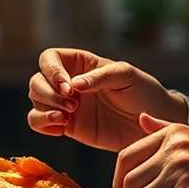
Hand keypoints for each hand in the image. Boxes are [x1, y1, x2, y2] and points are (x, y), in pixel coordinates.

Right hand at [26, 48, 187, 151]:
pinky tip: (61, 129)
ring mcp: (65, 104)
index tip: (68, 87)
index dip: (51, 71)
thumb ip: (99, 77)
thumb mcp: (126, 76)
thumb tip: (74, 85)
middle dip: (48, 94)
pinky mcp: (67, 126)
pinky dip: (42, 125)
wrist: (153, 123)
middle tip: (72, 106)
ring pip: (35, 102)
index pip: (49, 59)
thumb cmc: (143, 92)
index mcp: (80, 63)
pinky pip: (39, 123)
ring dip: (44, 109)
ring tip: (65, 119)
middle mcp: (68, 82)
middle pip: (37, 81)